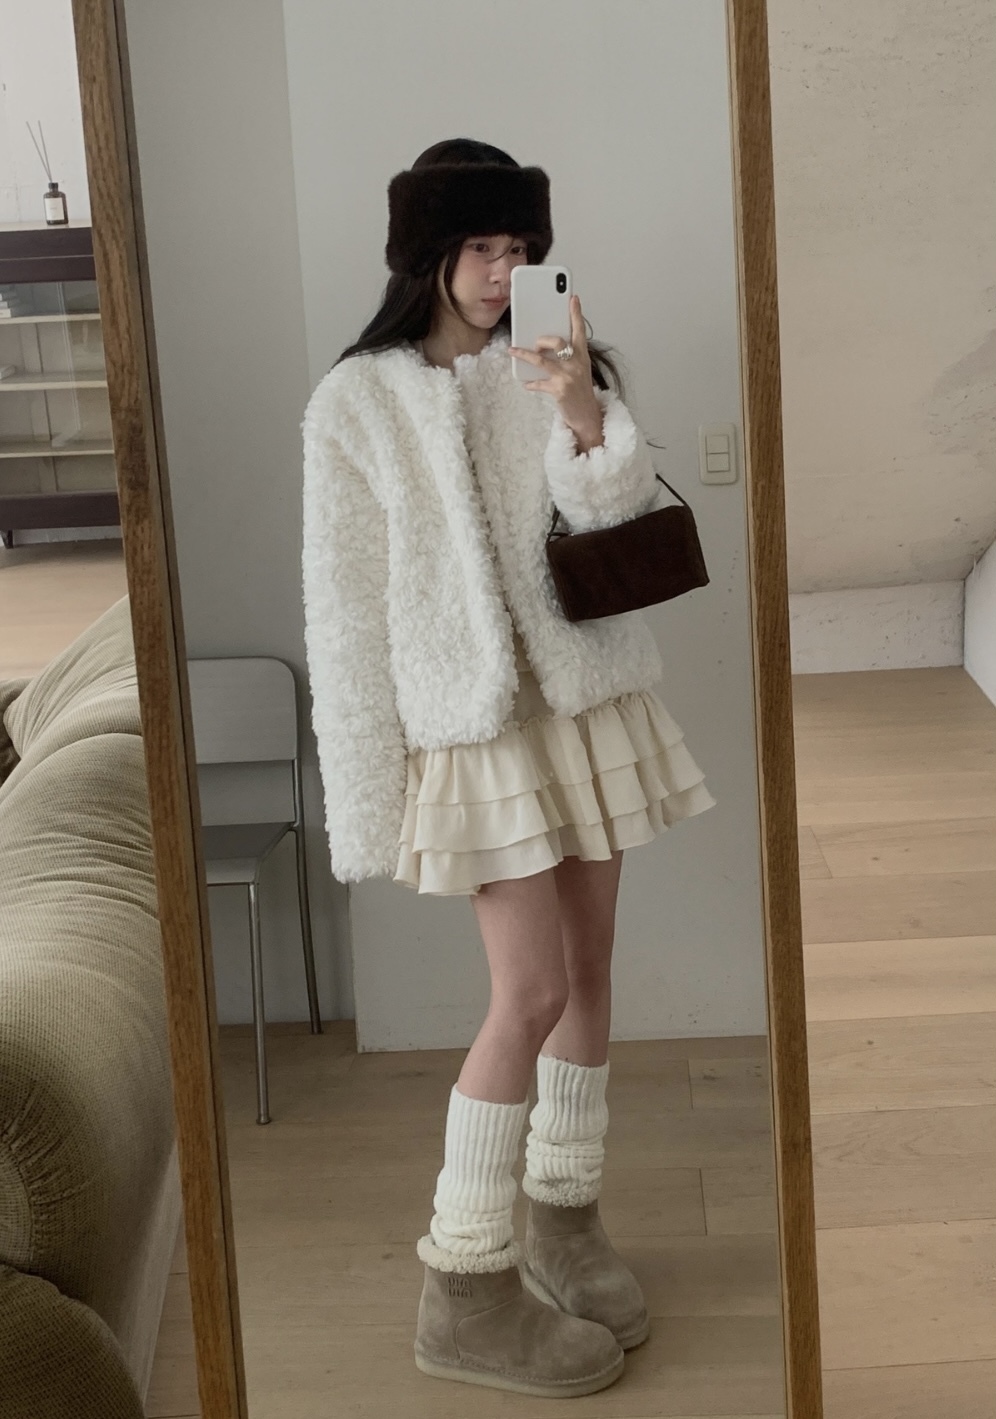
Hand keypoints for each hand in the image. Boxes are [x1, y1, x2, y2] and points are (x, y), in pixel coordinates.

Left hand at [509, 294, 603, 449]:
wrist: (586, 415)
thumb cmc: (580, 389)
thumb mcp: (579, 368)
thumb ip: (568, 354)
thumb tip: (545, 342)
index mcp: (582, 355)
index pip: (580, 330)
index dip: (576, 313)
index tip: (572, 298)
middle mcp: (576, 363)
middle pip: (556, 342)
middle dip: (541, 340)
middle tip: (535, 343)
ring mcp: (567, 377)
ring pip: (541, 360)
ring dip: (524, 354)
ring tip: (513, 351)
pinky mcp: (558, 390)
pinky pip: (538, 383)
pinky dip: (530, 383)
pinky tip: (526, 383)